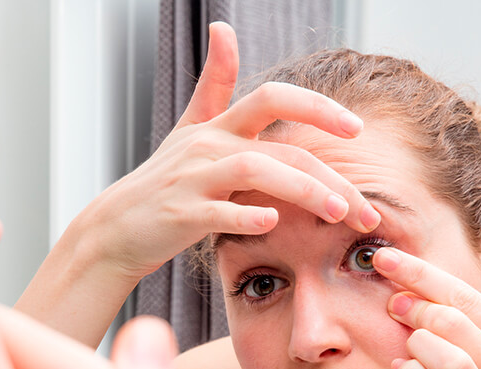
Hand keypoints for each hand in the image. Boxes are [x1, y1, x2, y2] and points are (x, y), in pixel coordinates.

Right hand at [78, 21, 378, 281]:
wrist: (116, 227)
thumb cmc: (162, 183)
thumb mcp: (188, 128)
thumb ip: (215, 83)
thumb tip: (223, 28)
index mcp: (217, 127)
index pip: (273, 99)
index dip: (317, 107)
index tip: (356, 128)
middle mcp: (208, 147)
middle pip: (279, 148)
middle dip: (328, 176)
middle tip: (363, 206)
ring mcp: (193, 179)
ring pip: (254, 170)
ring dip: (302, 191)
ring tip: (337, 213)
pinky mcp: (181, 214)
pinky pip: (219, 211)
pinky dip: (247, 214)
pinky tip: (272, 223)